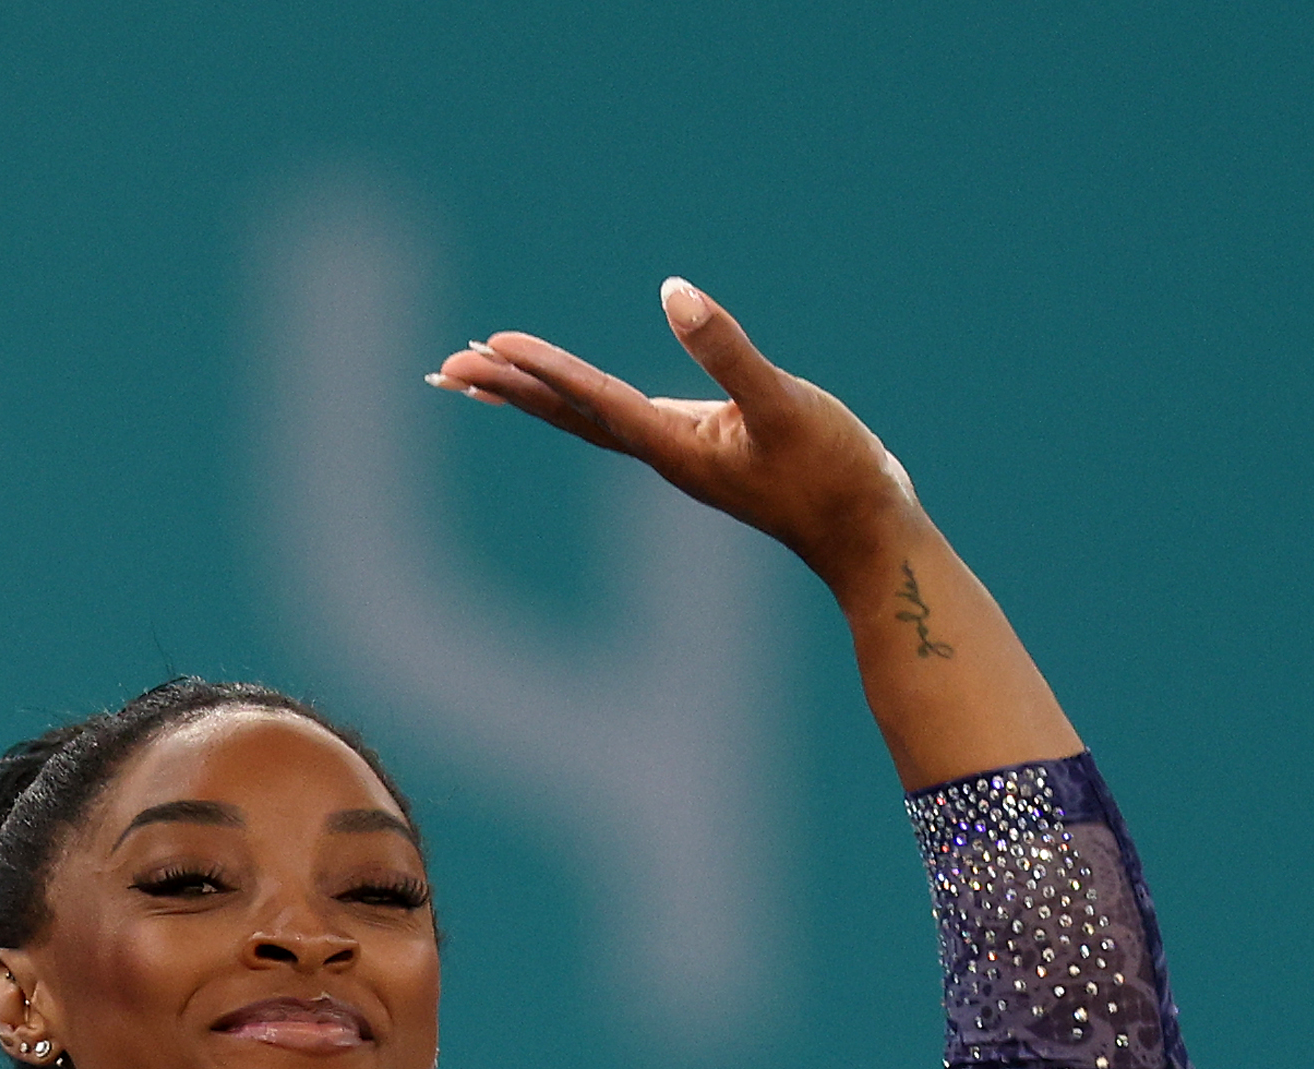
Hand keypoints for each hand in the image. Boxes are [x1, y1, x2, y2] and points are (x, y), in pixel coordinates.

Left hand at [433, 280, 921, 592]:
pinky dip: (582, 399)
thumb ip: (728, 351)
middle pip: (567, 415)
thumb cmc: (834, 472)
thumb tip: (674, 292)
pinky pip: (621, 418)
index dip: (541, 370)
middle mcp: (662, 453)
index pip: (592, 398)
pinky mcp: (700, 449)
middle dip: (506, 389)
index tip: (489, 346)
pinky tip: (575, 392)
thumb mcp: (784, 404)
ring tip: (482, 375)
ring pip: (587, 417)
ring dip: (532, 394)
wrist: (867, 533)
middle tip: (446, 366)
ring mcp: (678, 453)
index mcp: (674, 444)